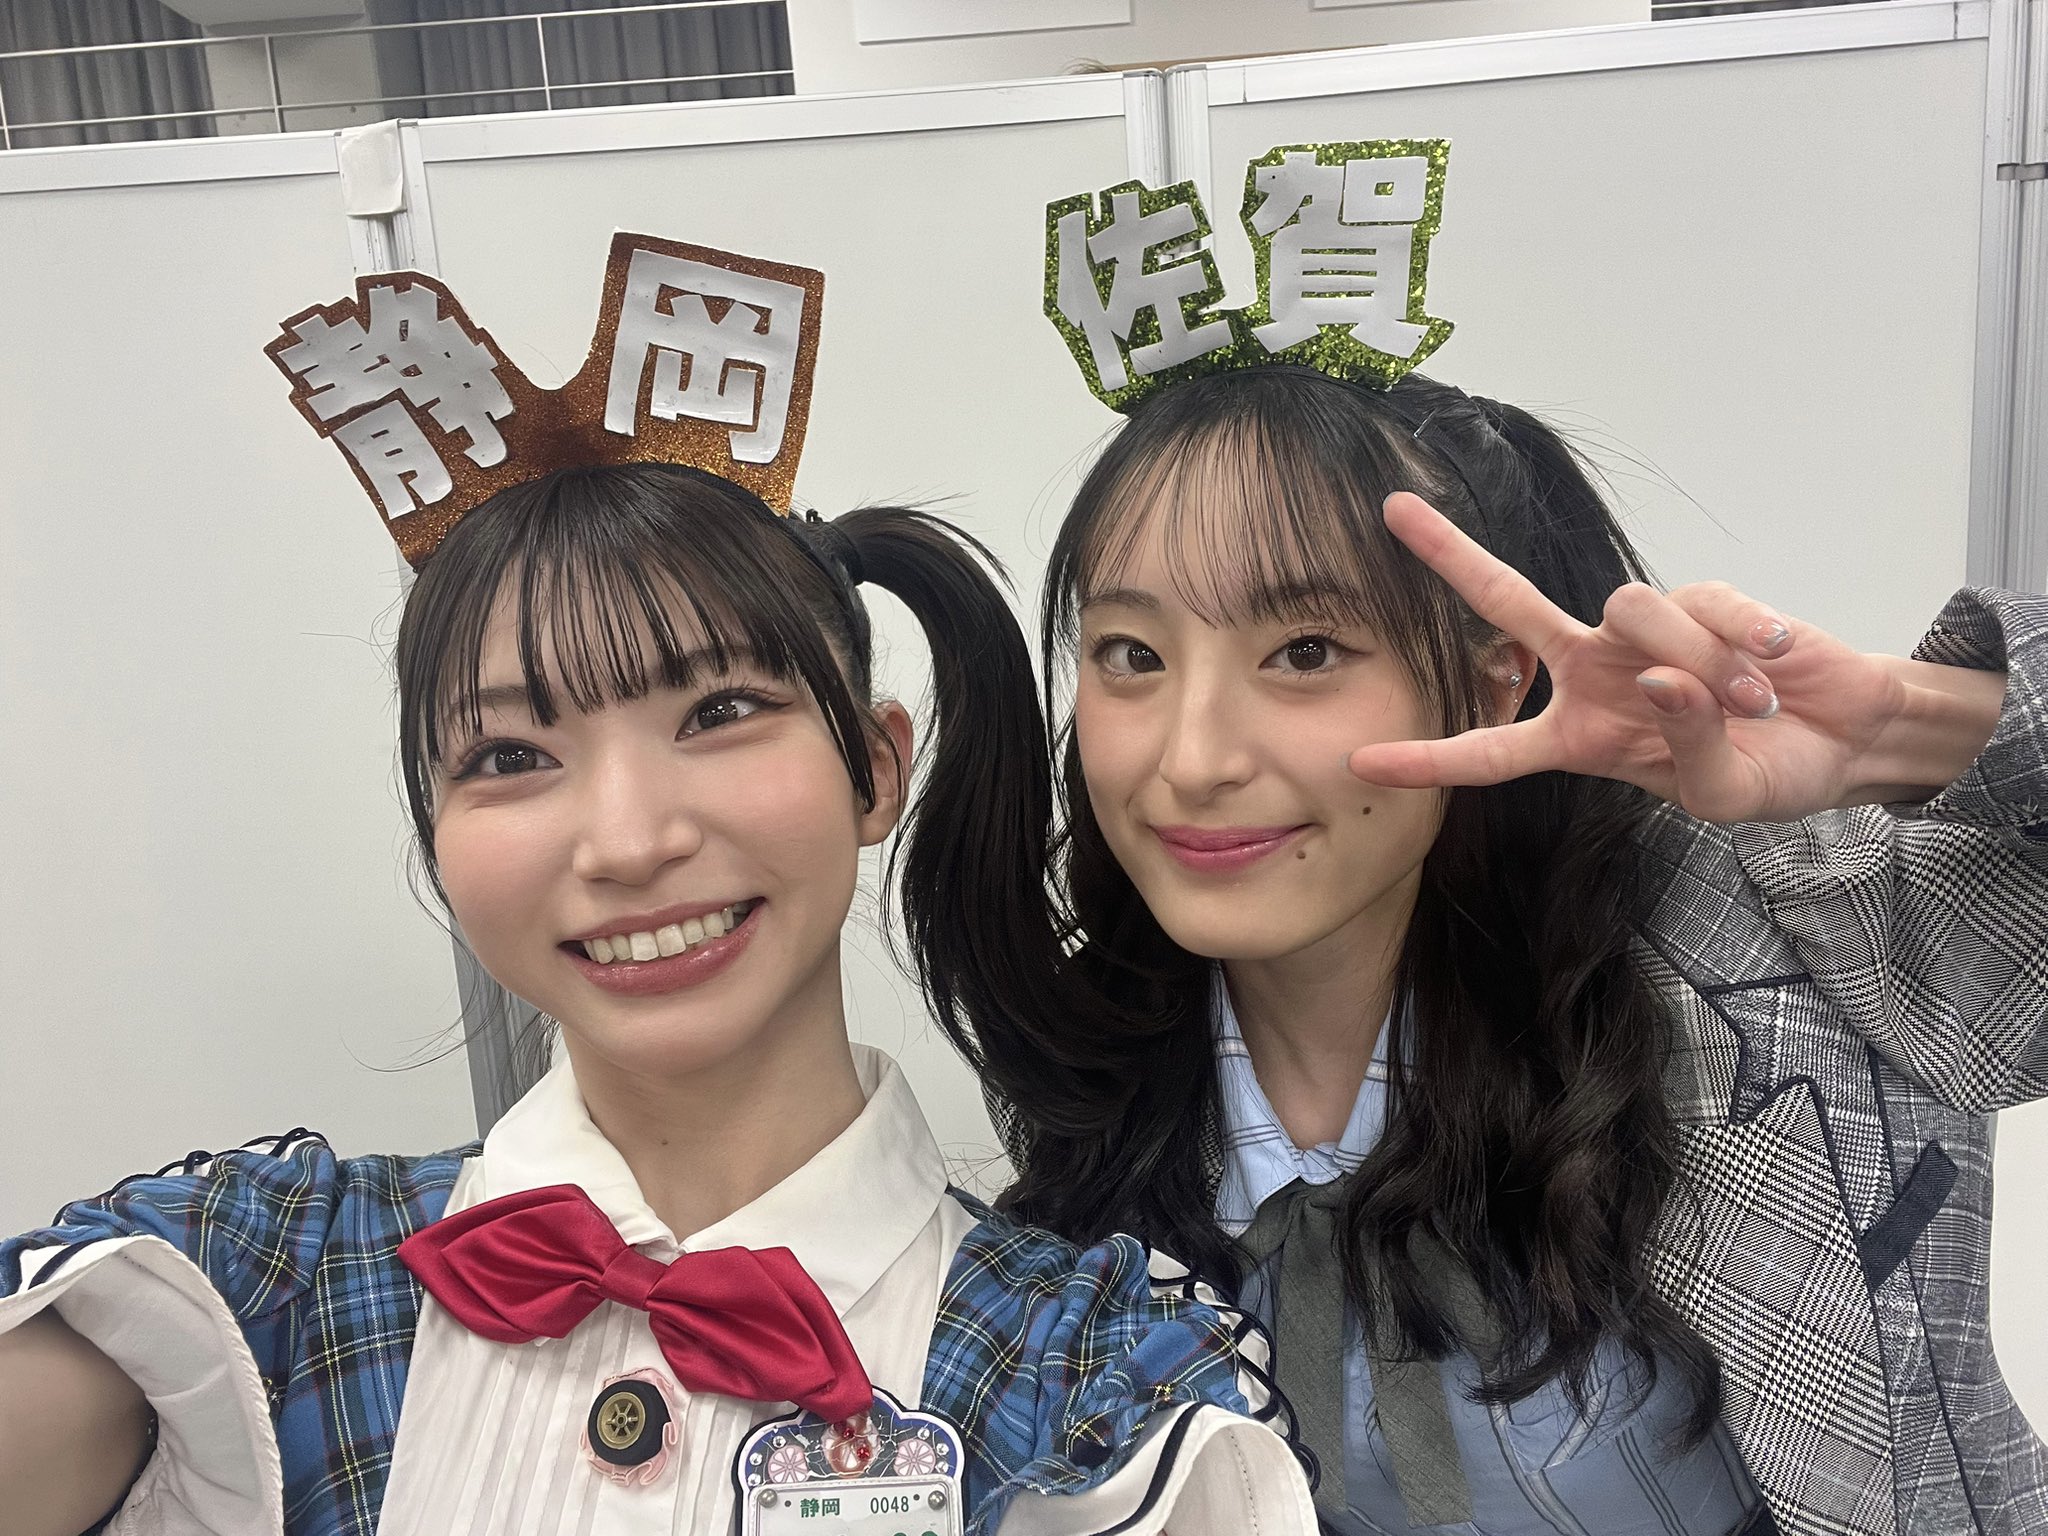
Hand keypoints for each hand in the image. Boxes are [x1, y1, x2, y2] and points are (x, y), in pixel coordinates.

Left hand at [1345, 493, 1920, 822]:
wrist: (1842, 737)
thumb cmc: (1766, 772)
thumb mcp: (1720, 794)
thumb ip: (1687, 746)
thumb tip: (1661, 678)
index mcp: (1580, 737)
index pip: (1492, 752)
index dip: (1430, 759)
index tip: (1362, 761)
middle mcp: (1595, 673)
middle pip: (1508, 604)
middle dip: (1451, 556)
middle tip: (1394, 512)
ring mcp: (1644, 631)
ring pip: (1631, 608)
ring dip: (1699, 661)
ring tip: (1751, 702)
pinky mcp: (1703, 597)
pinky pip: (1705, 605)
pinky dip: (1745, 642)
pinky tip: (1774, 666)